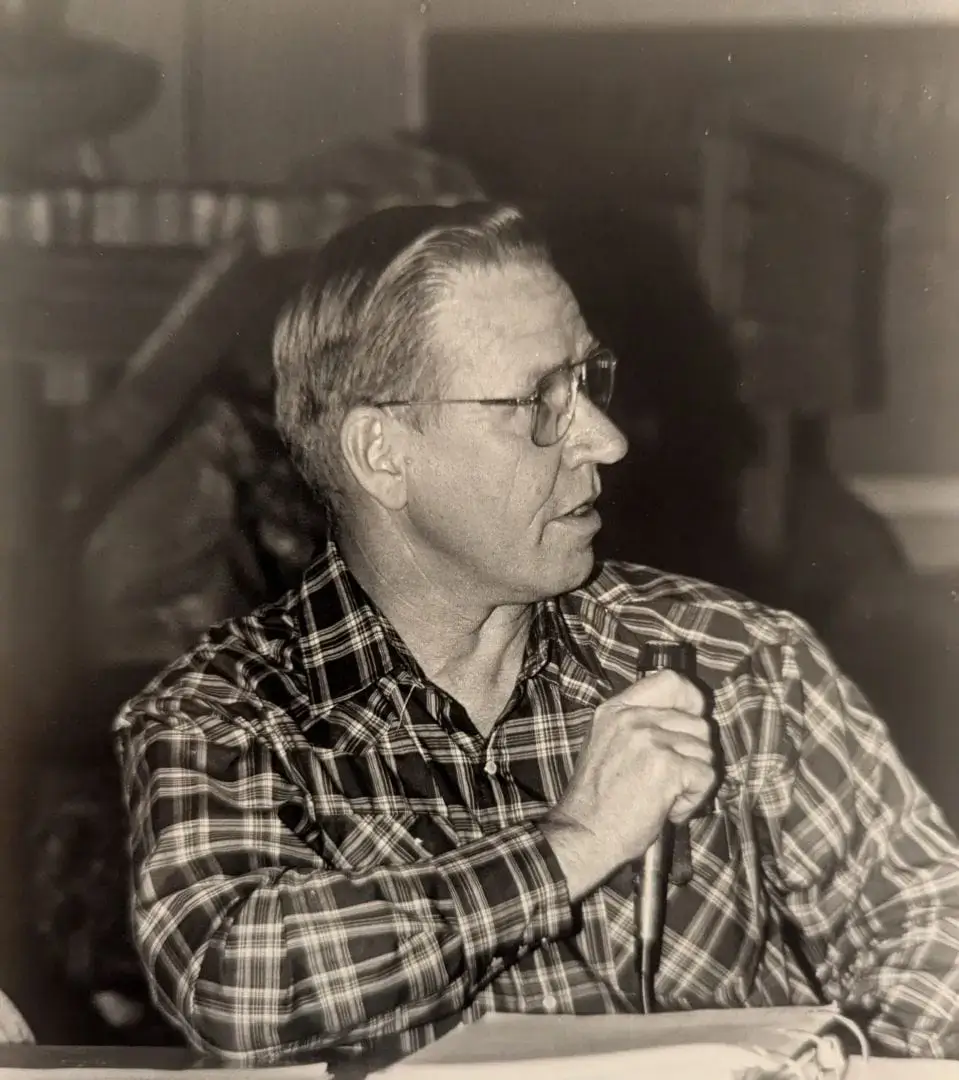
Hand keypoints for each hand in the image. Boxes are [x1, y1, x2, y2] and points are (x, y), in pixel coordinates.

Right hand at [539, 670, 714, 898]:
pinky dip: (693, 799)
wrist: (583, 833)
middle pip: (697, 722)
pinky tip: (667, 809)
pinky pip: (706, 776)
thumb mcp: (606, 743)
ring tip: (664, 796)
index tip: (692, 718)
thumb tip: (680, 717)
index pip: (670, 681)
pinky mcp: (666, 766)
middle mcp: (632, 718)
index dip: (691, 699)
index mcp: (616, 710)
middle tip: (668, 779)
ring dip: (693, 779)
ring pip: (705, 751)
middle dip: (693, 755)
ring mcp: (650, 740)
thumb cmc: (597, 799)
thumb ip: (636, 724)